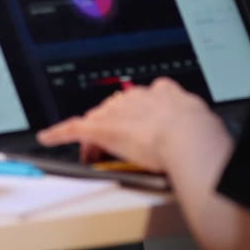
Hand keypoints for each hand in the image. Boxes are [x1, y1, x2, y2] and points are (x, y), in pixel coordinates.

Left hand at [35, 78, 220, 172]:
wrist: (186, 136)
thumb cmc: (197, 132)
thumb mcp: (199, 121)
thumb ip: (193, 121)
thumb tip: (202, 129)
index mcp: (160, 93)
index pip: (138, 101)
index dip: (134, 117)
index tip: (135, 128)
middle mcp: (135, 98)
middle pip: (114, 110)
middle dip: (111, 127)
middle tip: (113, 150)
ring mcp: (117, 112)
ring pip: (96, 121)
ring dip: (92, 138)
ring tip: (93, 157)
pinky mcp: (99, 129)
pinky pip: (73, 129)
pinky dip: (58, 133)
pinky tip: (46, 137)